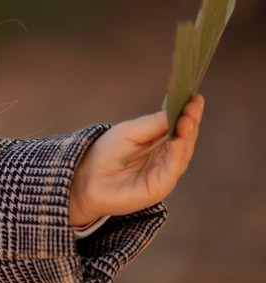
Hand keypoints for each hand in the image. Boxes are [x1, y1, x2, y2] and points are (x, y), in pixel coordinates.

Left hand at [68, 94, 203, 225]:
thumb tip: (176, 110)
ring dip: (186, 135)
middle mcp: (167, 155)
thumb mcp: (128, 132)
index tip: (196, 96)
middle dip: (190, 120)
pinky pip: (172, 168)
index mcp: (160, 140)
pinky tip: (178, 141)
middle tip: (194, 105)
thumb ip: (152, 124)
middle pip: (185, 137)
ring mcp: (166, 171)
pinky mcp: (160, 186)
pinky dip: (177, 154)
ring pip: (183, 152)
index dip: (188, 111)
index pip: (179, 124)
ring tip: (187, 119)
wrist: (87, 179)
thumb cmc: (106, 153)